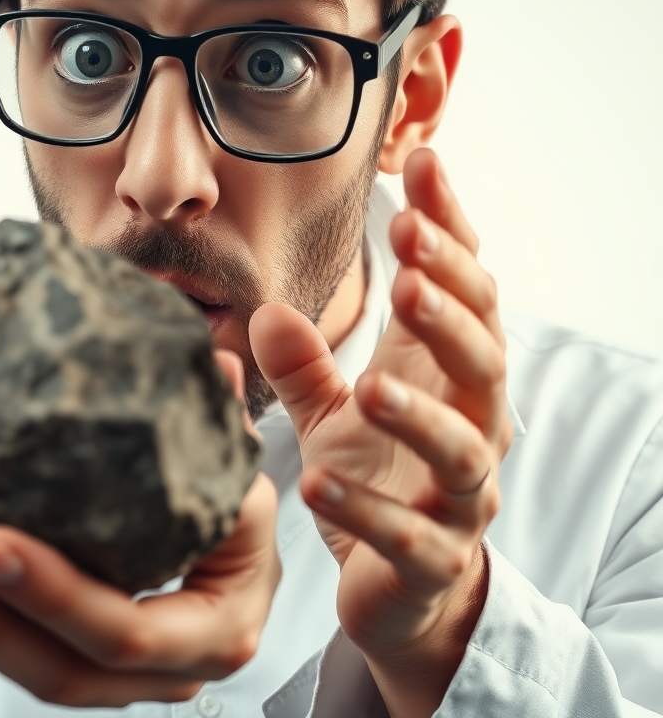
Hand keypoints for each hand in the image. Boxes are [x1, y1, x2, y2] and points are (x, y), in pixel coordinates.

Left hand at [0, 350, 280, 707]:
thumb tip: (222, 355)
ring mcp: (141, 676)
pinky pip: (39, 659)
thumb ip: (231, 412)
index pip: (127, 628)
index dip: (53, 595)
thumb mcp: (238, 452)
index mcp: (221, 622)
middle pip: (73, 669)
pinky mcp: (101, 664)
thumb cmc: (245, 495)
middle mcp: (182, 665)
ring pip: (46, 676)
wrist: (249, 541)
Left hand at [250, 148, 510, 717]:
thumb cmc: (377, 475)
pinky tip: (318, 484)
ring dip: (419, 411)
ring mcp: (459, 495)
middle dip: (451, 301)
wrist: (402, 586)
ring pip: (464, 446)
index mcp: (446, 375)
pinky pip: (411, 536)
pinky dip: (369, 512)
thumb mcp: (334, 410)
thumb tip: (266, 310)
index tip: (424, 163)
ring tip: (372, 383)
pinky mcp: (433, 559)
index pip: (464, 289)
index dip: (450, 229)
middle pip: (482, 353)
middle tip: (411, 253)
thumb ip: (306, 362)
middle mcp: (471, 424)